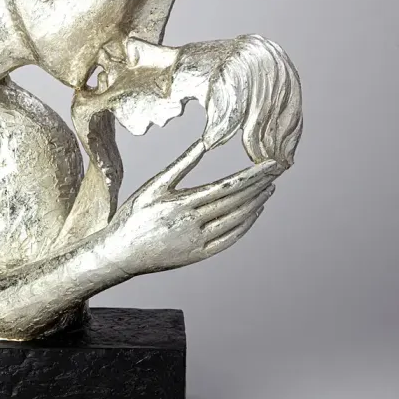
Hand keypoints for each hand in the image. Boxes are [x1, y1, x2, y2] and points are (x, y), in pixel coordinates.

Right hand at [106, 141, 282, 275]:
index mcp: (182, 203)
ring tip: (269, 188)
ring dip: (256, 203)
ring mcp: (198, 242)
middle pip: (237, 201)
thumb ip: (181, 165)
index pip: (228, 186)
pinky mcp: (198, 255)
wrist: (120, 253)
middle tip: (277, 170)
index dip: (252, 175)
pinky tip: (255, 212)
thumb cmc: (133, 216)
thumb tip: (204, 143)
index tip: (269, 164)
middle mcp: (194, 223)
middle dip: (260, 184)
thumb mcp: (153, 185)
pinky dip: (246, 225)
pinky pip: (230, 239)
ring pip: (237, 220)